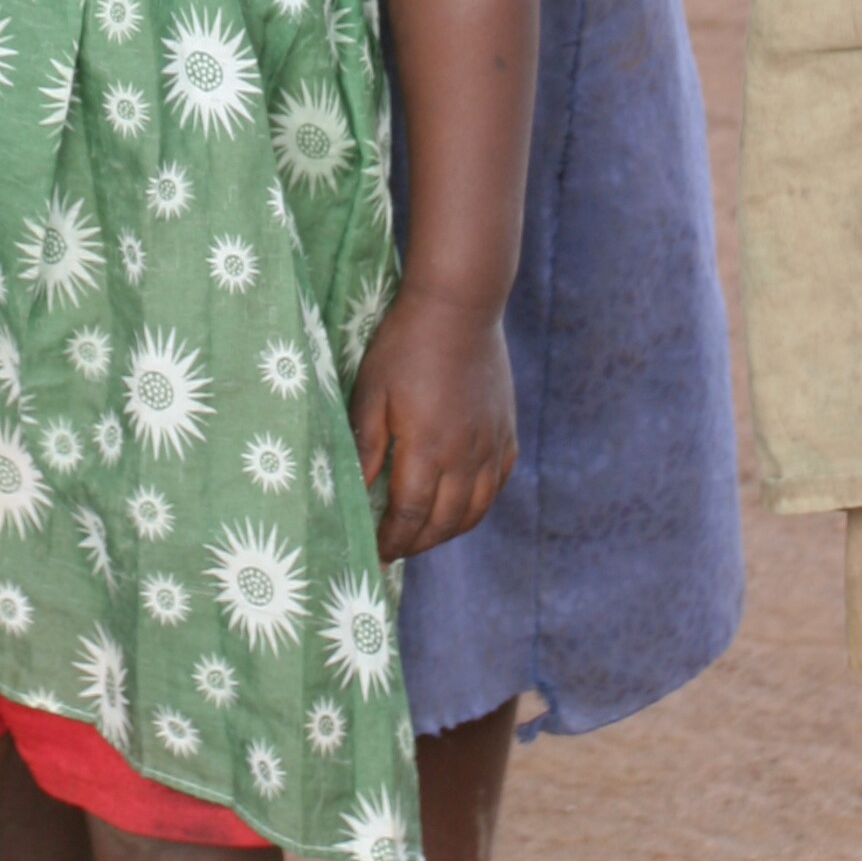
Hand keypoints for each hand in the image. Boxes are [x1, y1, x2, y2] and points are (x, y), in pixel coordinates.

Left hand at [348, 283, 516, 560]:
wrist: (459, 306)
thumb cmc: (405, 344)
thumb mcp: (372, 390)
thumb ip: (366, 445)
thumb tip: (356, 492)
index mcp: (427, 449)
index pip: (409, 516)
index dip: (391, 541)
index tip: (375, 553)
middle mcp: (464, 457)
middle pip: (443, 522)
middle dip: (416, 544)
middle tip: (396, 549)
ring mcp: (490, 446)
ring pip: (473, 511)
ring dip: (447, 531)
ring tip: (424, 534)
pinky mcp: (505, 432)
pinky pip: (495, 484)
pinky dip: (477, 505)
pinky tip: (460, 504)